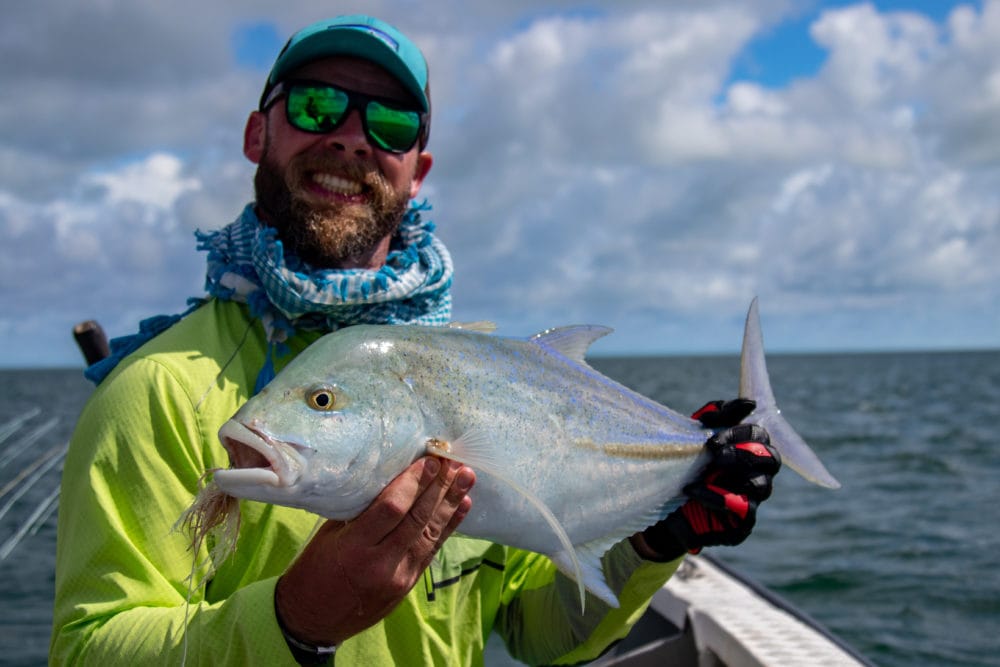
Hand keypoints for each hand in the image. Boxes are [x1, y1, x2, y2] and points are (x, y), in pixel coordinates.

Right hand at [274, 456, 474, 646]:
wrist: (312, 622)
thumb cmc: (313, 571)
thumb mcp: (329, 536)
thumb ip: (359, 510)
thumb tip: (390, 478)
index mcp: (354, 548)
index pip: (392, 508)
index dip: (413, 482)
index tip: (429, 460)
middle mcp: (381, 563)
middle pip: (417, 518)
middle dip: (438, 486)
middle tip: (455, 460)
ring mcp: (399, 577)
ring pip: (430, 533)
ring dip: (450, 502)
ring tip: (467, 477)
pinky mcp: (408, 585)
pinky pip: (432, 549)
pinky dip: (449, 526)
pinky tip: (462, 505)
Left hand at [633, 399, 780, 560]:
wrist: (662, 502)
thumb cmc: (685, 463)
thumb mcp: (696, 433)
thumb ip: (719, 414)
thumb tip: (749, 404)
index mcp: (749, 449)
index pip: (761, 435)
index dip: (740, 433)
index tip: (712, 439)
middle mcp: (758, 474)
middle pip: (771, 459)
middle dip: (742, 454)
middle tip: (714, 455)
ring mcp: (753, 499)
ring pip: (762, 486)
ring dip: (731, 476)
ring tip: (704, 473)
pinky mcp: (742, 523)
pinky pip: (742, 509)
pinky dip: (717, 498)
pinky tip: (695, 491)